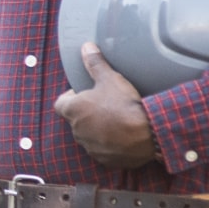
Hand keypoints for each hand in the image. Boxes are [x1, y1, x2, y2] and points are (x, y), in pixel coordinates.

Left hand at [53, 42, 157, 167]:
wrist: (148, 133)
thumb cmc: (124, 104)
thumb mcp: (109, 78)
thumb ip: (95, 63)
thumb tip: (86, 47)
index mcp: (73, 110)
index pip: (60, 104)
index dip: (69, 97)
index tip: (81, 93)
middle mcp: (77, 131)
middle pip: (75, 120)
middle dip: (85, 113)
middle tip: (102, 104)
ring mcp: (91, 148)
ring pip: (89, 136)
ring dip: (97, 129)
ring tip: (115, 120)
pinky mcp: (106, 160)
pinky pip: (103, 151)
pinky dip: (110, 144)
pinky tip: (123, 136)